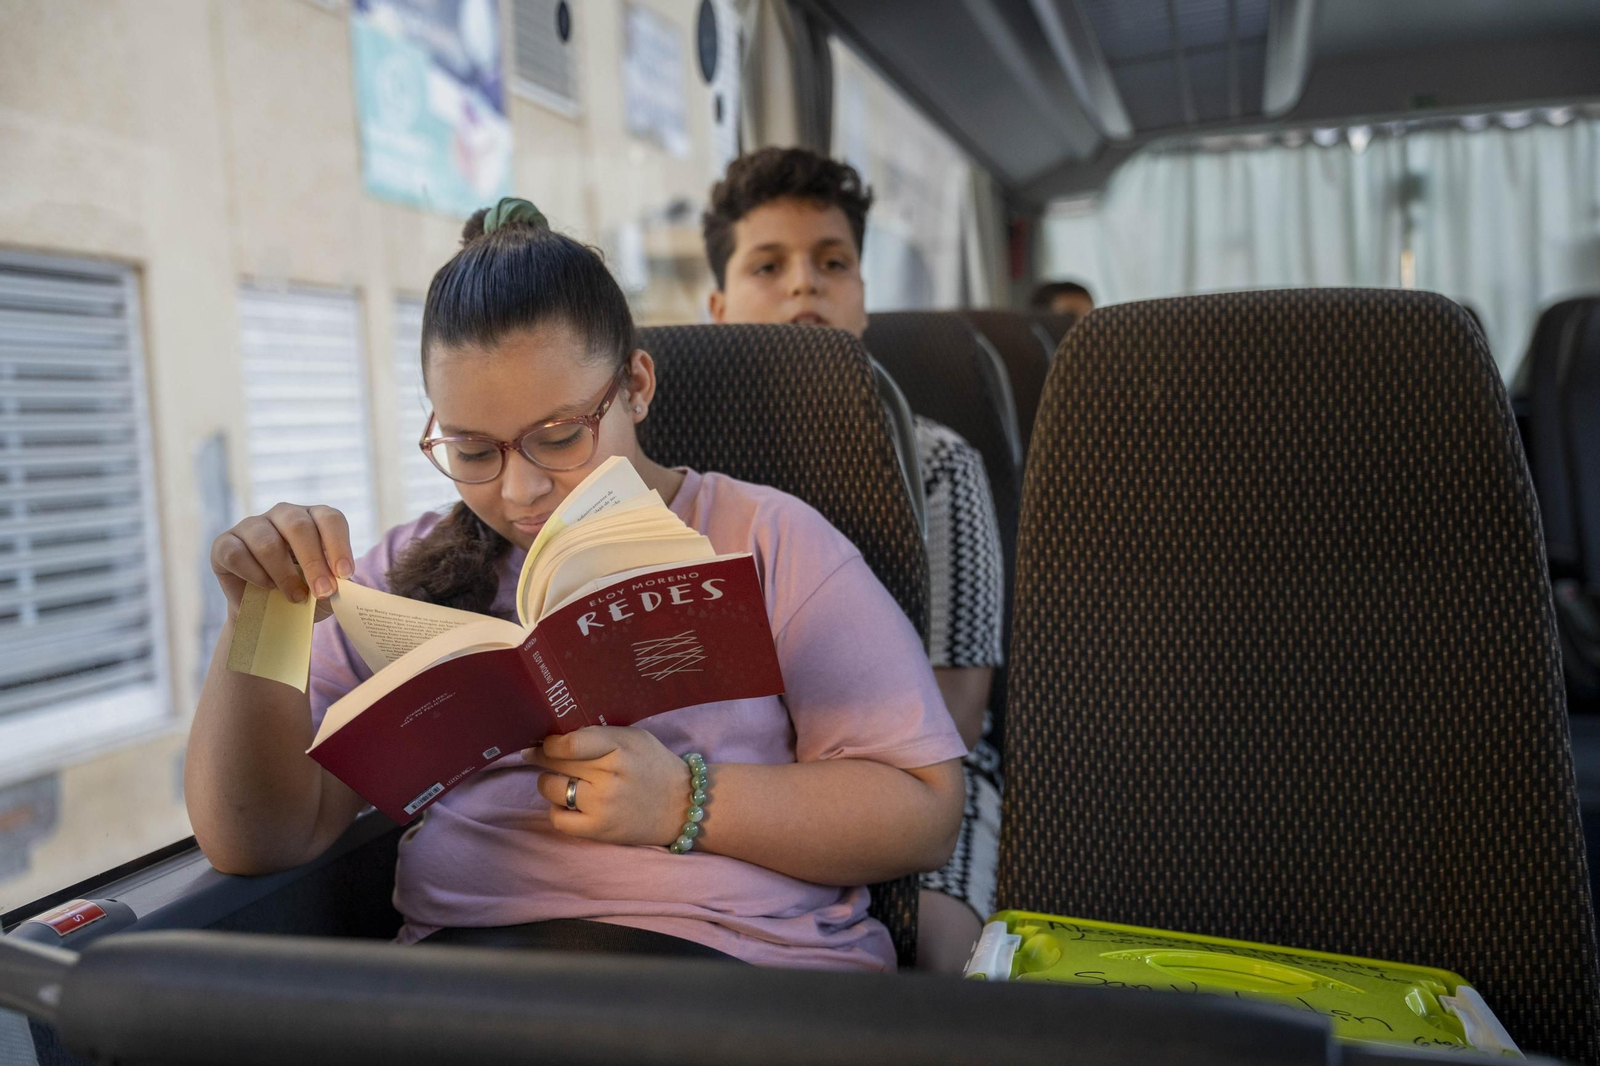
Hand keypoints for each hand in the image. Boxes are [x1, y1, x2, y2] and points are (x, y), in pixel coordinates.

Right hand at [211, 503, 353, 621]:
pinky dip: (255, 575)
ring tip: (295, 597)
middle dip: (313, 562)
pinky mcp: (224, 543)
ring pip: (267, 543)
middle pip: (298, 527)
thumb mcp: (326, 588)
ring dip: (284, 575)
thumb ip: (337, 583)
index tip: (344, 574)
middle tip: (323, 592)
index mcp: (313, 518)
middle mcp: (283, 514)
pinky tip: (266, 587)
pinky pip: (237, 554)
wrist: (268, 610)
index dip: (339, 545)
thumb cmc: (305, 592)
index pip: (330, 519)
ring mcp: (251, 526)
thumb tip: (343, 586)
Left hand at [526, 727, 691, 846]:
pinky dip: (558, 810)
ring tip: (561, 780)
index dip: (550, 742)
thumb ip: (600, 735)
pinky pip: (558, 819)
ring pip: (551, 788)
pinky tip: (568, 803)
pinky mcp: (599, 830)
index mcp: (621, 748)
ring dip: (550, 782)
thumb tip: (558, 736)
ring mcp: (603, 806)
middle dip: (543, 757)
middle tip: (540, 755)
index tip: (546, 741)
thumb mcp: (635, 738)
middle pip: (556, 763)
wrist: (682, 806)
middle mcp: (610, 777)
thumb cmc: (654, 766)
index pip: (570, 743)